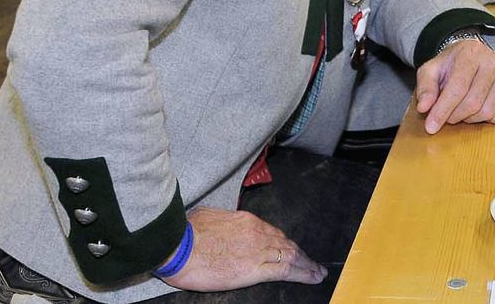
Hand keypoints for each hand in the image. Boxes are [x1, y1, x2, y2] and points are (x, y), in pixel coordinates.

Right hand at [164, 207, 323, 290]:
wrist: (177, 246)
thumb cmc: (185, 233)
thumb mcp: (207, 217)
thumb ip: (221, 222)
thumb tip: (220, 225)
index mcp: (246, 221)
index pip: (272, 232)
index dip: (284, 242)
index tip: (290, 248)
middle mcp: (257, 232)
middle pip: (285, 243)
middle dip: (300, 254)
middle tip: (312, 262)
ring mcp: (258, 250)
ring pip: (291, 255)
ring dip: (306, 264)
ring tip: (317, 272)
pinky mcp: (255, 269)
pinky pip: (285, 270)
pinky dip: (302, 273)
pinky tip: (312, 277)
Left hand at [415, 38, 494, 133]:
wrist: (474, 55)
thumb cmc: (451, 65)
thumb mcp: (431, 71)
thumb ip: (425, 88)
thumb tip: (424, 108)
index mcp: (469, 53)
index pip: (457, 88)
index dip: (443, 110)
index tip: (431, 127)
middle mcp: (492, 60)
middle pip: (473, 102)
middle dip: (455, 116)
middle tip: (447, 115)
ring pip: (487, 111)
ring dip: (470, 119)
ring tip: (462, 111)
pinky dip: (486, 120)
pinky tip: (478, 110)